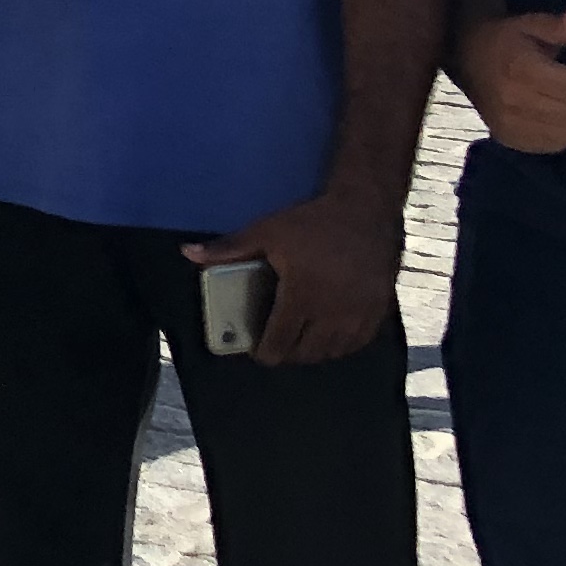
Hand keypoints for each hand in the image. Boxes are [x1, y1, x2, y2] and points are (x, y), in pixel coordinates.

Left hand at [187, 190, 400, 366]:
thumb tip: (187, 253)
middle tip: (275, 344)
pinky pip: (357, 343)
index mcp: (302, 298)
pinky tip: (328, 336)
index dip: (266, 353)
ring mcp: (359, 315)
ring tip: (299, 340)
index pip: (281, 342)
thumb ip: (228, 249)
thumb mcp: (266, 232)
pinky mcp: (378, 311)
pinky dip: (340, 346)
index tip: (257, 351)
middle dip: (287, 354)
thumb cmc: (312, 223)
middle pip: (306, 353)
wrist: (365, 211)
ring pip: (333, 351)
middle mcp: (332, 313)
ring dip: (313, 352)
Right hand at [452, 7, 565, 154]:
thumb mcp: (528, 24)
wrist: (463, 59)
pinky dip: (562, 134)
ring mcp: (509, 123)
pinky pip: (553, 147)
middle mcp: (514, 100)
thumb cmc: (502, 40)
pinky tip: (557, 118)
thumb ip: (557, 26)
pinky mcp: (508, 138)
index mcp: (520, 69)